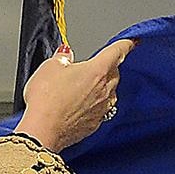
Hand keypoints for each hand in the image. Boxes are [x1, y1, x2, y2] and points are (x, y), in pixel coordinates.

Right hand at [16, 39, 135, 152]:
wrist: (43, 131)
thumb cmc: (46, 100)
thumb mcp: (49, 68)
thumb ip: (61, 58)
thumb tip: (65, 56)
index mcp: (97, 71)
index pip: (117, 53)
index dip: (126, 45)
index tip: (132, 42)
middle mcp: (104, 91)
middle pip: (114, 74)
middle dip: (107, 67)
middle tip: (93, 66)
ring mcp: (101, 110)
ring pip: (110, 93)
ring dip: (102, 88)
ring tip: (83, 87)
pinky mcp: (95, 125)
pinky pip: (101, 110)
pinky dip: (94, 105)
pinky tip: (80, 106)